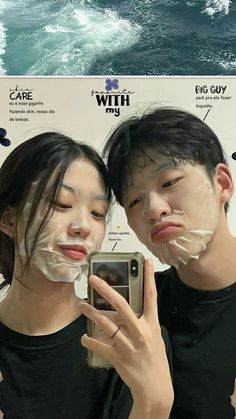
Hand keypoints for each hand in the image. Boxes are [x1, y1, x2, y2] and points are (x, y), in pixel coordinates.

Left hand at [79, 259, 173, 417]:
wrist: (155, 388)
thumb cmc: (155, 360)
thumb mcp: (154, 337)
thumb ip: (141, 322)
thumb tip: (123, 309)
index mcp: (152, 325)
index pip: (151, 296)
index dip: (148, 278)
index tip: (144, 262)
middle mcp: (140, 332)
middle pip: (121, 305)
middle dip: (105, 290)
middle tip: (93, 279)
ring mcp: (128, 344)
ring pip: (105, 322)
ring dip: (91, 312)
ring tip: (81, 304)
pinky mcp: (117, 357)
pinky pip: (98, 345)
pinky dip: (89, 340)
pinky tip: (83, 337)